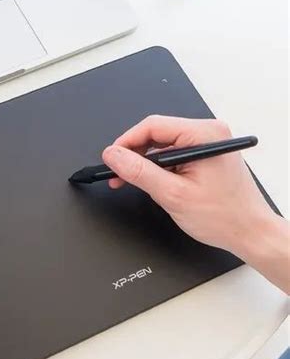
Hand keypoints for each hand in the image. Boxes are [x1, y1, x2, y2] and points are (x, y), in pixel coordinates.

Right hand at [102, 116, 288, 292]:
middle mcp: (208, 134)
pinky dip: (156, 167)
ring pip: (162, 145)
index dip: (126, 141)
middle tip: (117, 173)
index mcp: (204, 135)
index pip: (153, 126)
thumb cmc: (224, 216)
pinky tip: (148, 181)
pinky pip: (172, 154)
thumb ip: (139, 172)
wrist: (248, 233)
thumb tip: (114, 156)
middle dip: (133, 154)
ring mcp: (206, 144)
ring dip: (143, 163)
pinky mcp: (204, 155)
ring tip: (129, 180)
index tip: (111, 158)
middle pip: (156, 134)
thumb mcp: (173, 194)